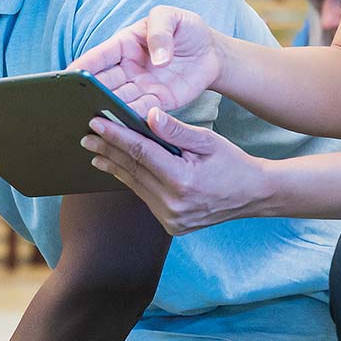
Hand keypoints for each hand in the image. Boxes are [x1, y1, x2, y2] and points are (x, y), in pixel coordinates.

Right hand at [67, 6, 223, 118]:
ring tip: (100, 118)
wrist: (212, 52)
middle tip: (79, 103)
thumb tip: (159, 59)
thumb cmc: (187, 29)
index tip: (68, 77)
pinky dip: (132, 118)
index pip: (98, 56)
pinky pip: (141, 111)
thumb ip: (161, 33)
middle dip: (91, 93)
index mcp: (123, 44)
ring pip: (119, 100)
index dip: (82, 67)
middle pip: (104, 83)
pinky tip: (125, 124)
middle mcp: (127, 68)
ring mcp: (140, 86)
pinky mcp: (158, 101)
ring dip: (109, 109)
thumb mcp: (172, 17)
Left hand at [80, 107, 272, 234]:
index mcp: (182, 181)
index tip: (97, 123)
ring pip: (134, 185)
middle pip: (132, 170)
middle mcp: (173, 203)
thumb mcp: (208, 141)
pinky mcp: (170, 225)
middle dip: (107, 150)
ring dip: (113, 166)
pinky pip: (144, 197)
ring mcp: (170, 218)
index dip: (116, 136)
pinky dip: (131, 181)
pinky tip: (118, 169)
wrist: (253, 196)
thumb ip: (176, 130)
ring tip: (95, 152)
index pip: (140, 152)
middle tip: (87, 136)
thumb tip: (149, 115)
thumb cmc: (232, 164)